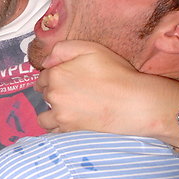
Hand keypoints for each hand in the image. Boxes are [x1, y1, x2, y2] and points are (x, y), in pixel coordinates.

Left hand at [34, 40, 178, 146]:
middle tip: (74, 92)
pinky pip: (53, 130)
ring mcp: (60, 115)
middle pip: (44, 94)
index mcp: (56, 74)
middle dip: (54, 91)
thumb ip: (63, 49)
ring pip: (44, 115)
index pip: (44, 75)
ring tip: (68, 109)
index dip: (55, 75)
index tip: (68, 78)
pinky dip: (57, 127)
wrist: (134, 103)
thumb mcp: (91, 48)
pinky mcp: (69, 130)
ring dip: (52, 111)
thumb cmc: (116, 73)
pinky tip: (69, 121)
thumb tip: (46, 62)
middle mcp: (53, 95)